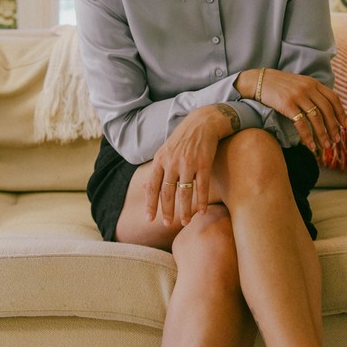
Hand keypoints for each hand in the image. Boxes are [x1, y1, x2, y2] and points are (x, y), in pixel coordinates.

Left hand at [145, 104, 237, 226]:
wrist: (203, 122)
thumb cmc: (183, 139)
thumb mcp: (164, 151)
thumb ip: (155, 171)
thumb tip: (143, 188)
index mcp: (160, 160)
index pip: (152, 187)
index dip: (150, 204)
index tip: (149, 219)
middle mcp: (172, 163)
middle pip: (167, 192)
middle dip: (166, 211)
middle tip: (167, 225)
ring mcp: (188, 163)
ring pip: (184, 193)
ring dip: (184, 210)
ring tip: (185, 222)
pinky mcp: (204, 163)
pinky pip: (202, 187)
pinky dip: (201, 201)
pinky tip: (201, 212)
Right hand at [254, 69, 346, 155]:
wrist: (259, 81)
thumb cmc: (279, 85)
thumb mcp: (299, 83)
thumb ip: (312, 92)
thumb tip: (325, 108)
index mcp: (313, 83)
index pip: (333, 99)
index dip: (341, 113)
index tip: (346, 126)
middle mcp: (307, 88)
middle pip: (327, 110)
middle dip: (333, 127)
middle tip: (336, 140)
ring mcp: (297, 96)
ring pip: (316, 118)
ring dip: (322, 134)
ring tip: (325, 146)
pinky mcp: (287, 105)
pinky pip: (301, 123)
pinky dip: (307, 136)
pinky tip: (310, 145)